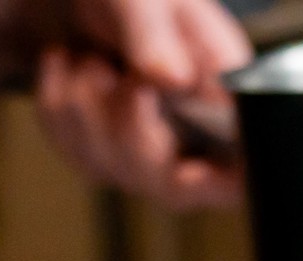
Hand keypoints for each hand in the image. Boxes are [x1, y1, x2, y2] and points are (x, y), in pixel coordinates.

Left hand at [33, 0, 250, 209]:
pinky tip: (69, 67)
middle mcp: (192, 129)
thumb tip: (174, 79)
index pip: (244, 162)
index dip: (224, 181)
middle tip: (110, 70)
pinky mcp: (99, 156)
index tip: (191, 171)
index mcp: (223, 88)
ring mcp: (144, 151)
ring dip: (86, 103)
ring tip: (91, 56)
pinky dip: (58, 103)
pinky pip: (72, 151)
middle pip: (171, 185)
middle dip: (130, 127)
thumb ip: (154, 32)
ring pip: (113, 168)